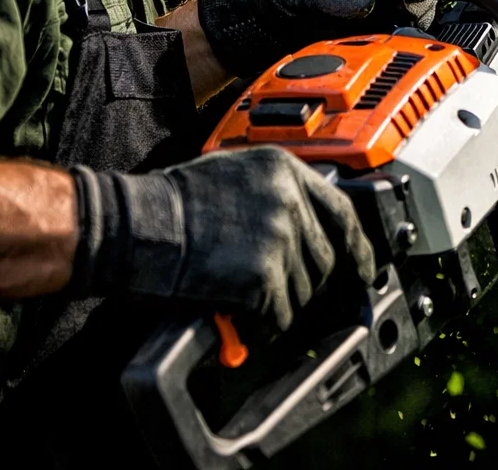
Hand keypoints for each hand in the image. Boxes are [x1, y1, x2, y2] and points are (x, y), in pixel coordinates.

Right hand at [68, 147, 374, 332]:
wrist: (132, 225)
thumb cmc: (170, 203)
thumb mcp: (234, 173)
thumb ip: (274, 193)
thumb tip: (302, 228)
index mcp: (284, 170)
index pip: (341, 211)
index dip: (358, 246)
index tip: (365, 267)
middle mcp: (289, 199)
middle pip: (325, 258)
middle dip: (307, 283)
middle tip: (281, 294)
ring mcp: (279, 236)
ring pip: (303, 291)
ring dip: (279, 306)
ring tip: (248, 302)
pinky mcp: (263, 275)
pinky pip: (279, 316)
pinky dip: (261, 328)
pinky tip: (240, 320)